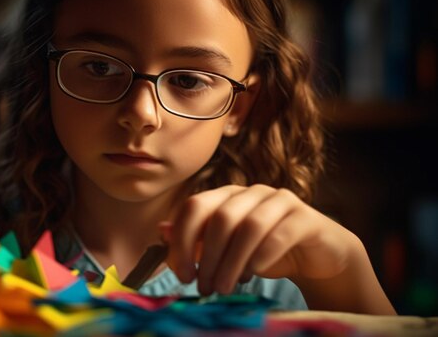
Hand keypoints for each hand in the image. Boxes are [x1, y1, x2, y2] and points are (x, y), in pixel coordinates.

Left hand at [165, 184, 357, 295]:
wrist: (317, 256)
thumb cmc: (265, 251)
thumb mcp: (226, 248)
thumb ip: (196, 239)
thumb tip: (162, 231)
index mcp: (227, 196)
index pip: (194, 206)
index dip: (183, 240)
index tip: (182, 274)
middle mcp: (251, 192)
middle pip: (220, 218)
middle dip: (207, 257)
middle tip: (204, 287)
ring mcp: (279, 201)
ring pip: (248, 227)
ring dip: (231, 263)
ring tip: (224, 288)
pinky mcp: (304, 217)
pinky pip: (278, 234)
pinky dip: (260, 257)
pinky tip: (252, 274)